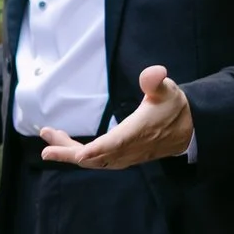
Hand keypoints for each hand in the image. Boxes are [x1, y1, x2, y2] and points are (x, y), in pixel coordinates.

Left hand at [42, 65, 193, 170]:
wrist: (188, 129)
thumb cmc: (173, 107)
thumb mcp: (168, 91)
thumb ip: (156, 82)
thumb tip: (154, 72)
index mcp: (139, 132)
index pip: (116, 144)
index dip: (98, 150)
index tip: (79, 154)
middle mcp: (130, 149)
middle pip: (97, 157)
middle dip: (69, 152)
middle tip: (46, 144)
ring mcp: (125, 156)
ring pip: (93, 160)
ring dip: (69, 151)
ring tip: (48, 134)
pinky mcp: (122, 158)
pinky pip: (97, 160)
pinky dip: (80, 154)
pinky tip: (65, 144)